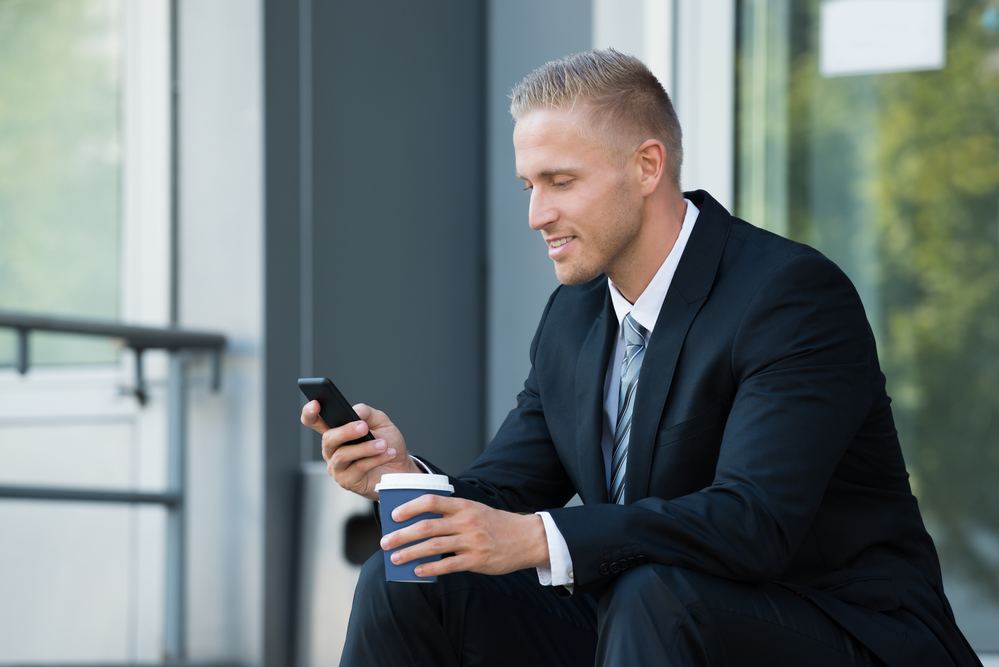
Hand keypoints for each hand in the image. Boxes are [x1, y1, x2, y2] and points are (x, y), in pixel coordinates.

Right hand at [301, 401, 420, 499]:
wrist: (401, 465)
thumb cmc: (387, 442)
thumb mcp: (380, 421)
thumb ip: (366, 412)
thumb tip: (355, 411)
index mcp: (336, 431)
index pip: (314, 421)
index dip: (310, 413)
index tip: (315, 404)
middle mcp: (332, 450)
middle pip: (328, 439)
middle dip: (346, 431)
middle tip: (363, 427)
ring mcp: (337, 467)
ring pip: (342, 455)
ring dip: (365, 448)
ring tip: (383, 444)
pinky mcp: (347, 481)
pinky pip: (358, 468)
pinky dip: (375, 459)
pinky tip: (387, 454)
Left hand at [380, 495, 550, 577]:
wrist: (526, 538)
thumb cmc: (496, 524)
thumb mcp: (475, 510)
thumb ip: (452, 515)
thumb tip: (421, 524)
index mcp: (464, 506)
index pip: (431, 501)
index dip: (410, 507)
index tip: (394, 515)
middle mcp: (466, 522)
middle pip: (427, 526)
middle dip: (402, 535)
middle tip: (385, 541)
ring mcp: (471, 541)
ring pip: (433, 547)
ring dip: (410, 553)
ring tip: (395, 558)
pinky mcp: (477, 560)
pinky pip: (448, 565)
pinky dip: (430, 568)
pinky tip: (417, 571)